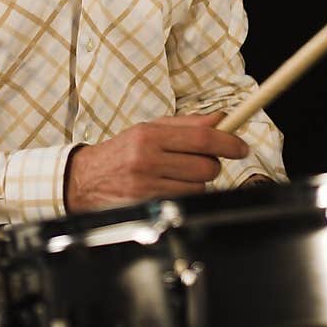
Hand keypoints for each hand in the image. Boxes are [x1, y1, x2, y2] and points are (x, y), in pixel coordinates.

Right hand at [64, 112, 248, 211]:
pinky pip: (185, 202)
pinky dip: (185, 195)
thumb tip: (221, 118)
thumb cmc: (122, 152)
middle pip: (206, 166)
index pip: (202, 138)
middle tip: (202, 160)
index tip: (241, 146)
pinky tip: (169, 188)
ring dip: (198, 182)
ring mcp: (147, 187)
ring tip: (177, 175)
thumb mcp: (149, 130)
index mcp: (149, 135)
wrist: (84, 180)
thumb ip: (186, 124)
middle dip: (213, 164)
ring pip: (199, 187)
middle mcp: (147, 160)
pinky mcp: (148, 207)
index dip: (229, 142)